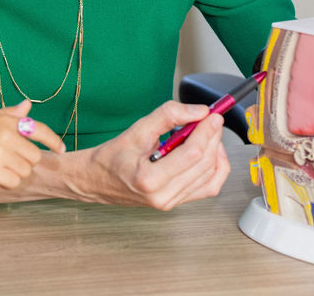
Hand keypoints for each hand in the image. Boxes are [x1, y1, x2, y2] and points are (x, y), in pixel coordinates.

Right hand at [0, 100, 65, 188]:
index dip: (53, 140)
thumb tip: (27, 106)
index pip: (38, 129)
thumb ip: (8, 115)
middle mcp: (5, 134)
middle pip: (34, 156)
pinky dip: (6, 184)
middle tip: (6, 162)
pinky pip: (13, 182)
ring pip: (24, 171)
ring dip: (14, 173)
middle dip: (24, 162)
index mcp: (5, 119)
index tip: (61, 149)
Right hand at [79, 101, 229, 208]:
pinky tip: (212, 154)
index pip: (192, 153)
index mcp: (150, 179)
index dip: (207, 131)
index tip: (212, 115)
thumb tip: (198, 111)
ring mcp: (171, 202)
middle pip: (204, 164)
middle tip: (213, 119)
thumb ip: (168, 116)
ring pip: (210, 176)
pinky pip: (207, 188)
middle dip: (213, 137)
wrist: (98, 179)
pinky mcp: (176, 202)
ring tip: (209, 133)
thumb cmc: (112, 157)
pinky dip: (216, 169)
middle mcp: (163, 196)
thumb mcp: (137, 129)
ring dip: (216, 151)